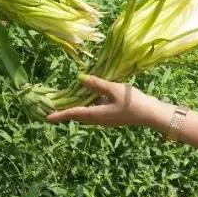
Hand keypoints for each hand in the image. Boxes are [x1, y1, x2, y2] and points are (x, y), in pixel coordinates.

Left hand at [45, 75, 168, 127]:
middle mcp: (99, 119)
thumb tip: (80, 78)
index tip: (46, 117)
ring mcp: (105, 119)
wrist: (151, 114)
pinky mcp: (111, 116)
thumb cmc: (133, 102)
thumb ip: (97, 84)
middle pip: (78, 115)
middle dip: (65, 111)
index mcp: (97, 114)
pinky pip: (94, 110)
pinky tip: (88, 95)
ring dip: (76, 108)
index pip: (74, 113)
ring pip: (86, 113)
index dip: (59, 114)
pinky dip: (87, 105)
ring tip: (66, 101)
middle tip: (52, 107)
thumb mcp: (114, 89)